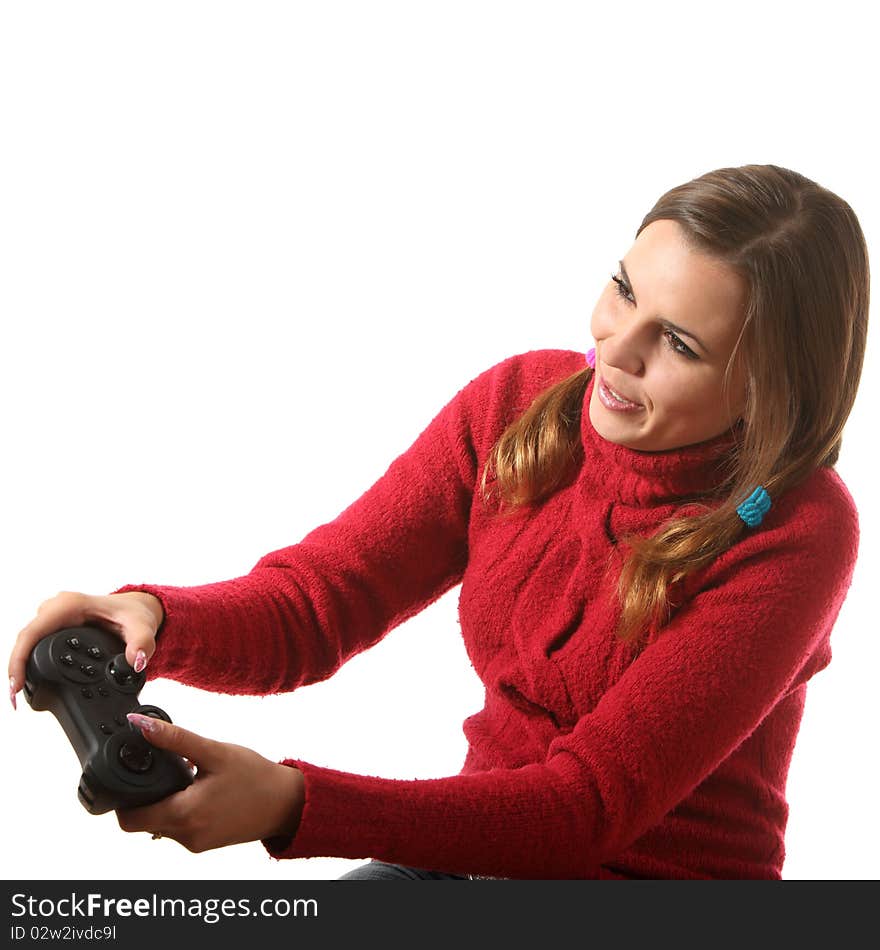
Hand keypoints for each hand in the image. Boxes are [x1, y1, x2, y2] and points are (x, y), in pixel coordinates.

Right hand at [8, 591, 163, 708]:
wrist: (136, 609)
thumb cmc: (135, 614)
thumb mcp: (142, 627)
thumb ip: (142, 643)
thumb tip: (136, 661)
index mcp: (71, 605)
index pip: (33, 632)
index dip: (20, 659)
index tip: (16, 685)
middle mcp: (57, 608)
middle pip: (26, 640)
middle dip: (18, 669)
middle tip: (15, 699)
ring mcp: (53, 617)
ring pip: (28, 643)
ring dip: (21, 667)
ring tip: (18, 695)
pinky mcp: (54, 627)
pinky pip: (35, 645)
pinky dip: (30, 664)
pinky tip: (28, 683)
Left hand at [116, 715, 304, 851]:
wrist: (287, 803)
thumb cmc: (255, 777)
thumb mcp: (214, 752)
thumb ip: (175, 739)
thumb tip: (140, 723)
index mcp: (184, 815)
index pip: (130, 819)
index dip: (123, 799)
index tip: (132, 775)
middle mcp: (185, 836)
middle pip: (144, 821)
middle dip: (148, 795)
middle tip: (166, 770)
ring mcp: (195, 843)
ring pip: (162, 824)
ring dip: (167, 802)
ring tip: (189, 777)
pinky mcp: (205, 844)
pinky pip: (180, 828)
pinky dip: (182, 809)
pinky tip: (201, 790)